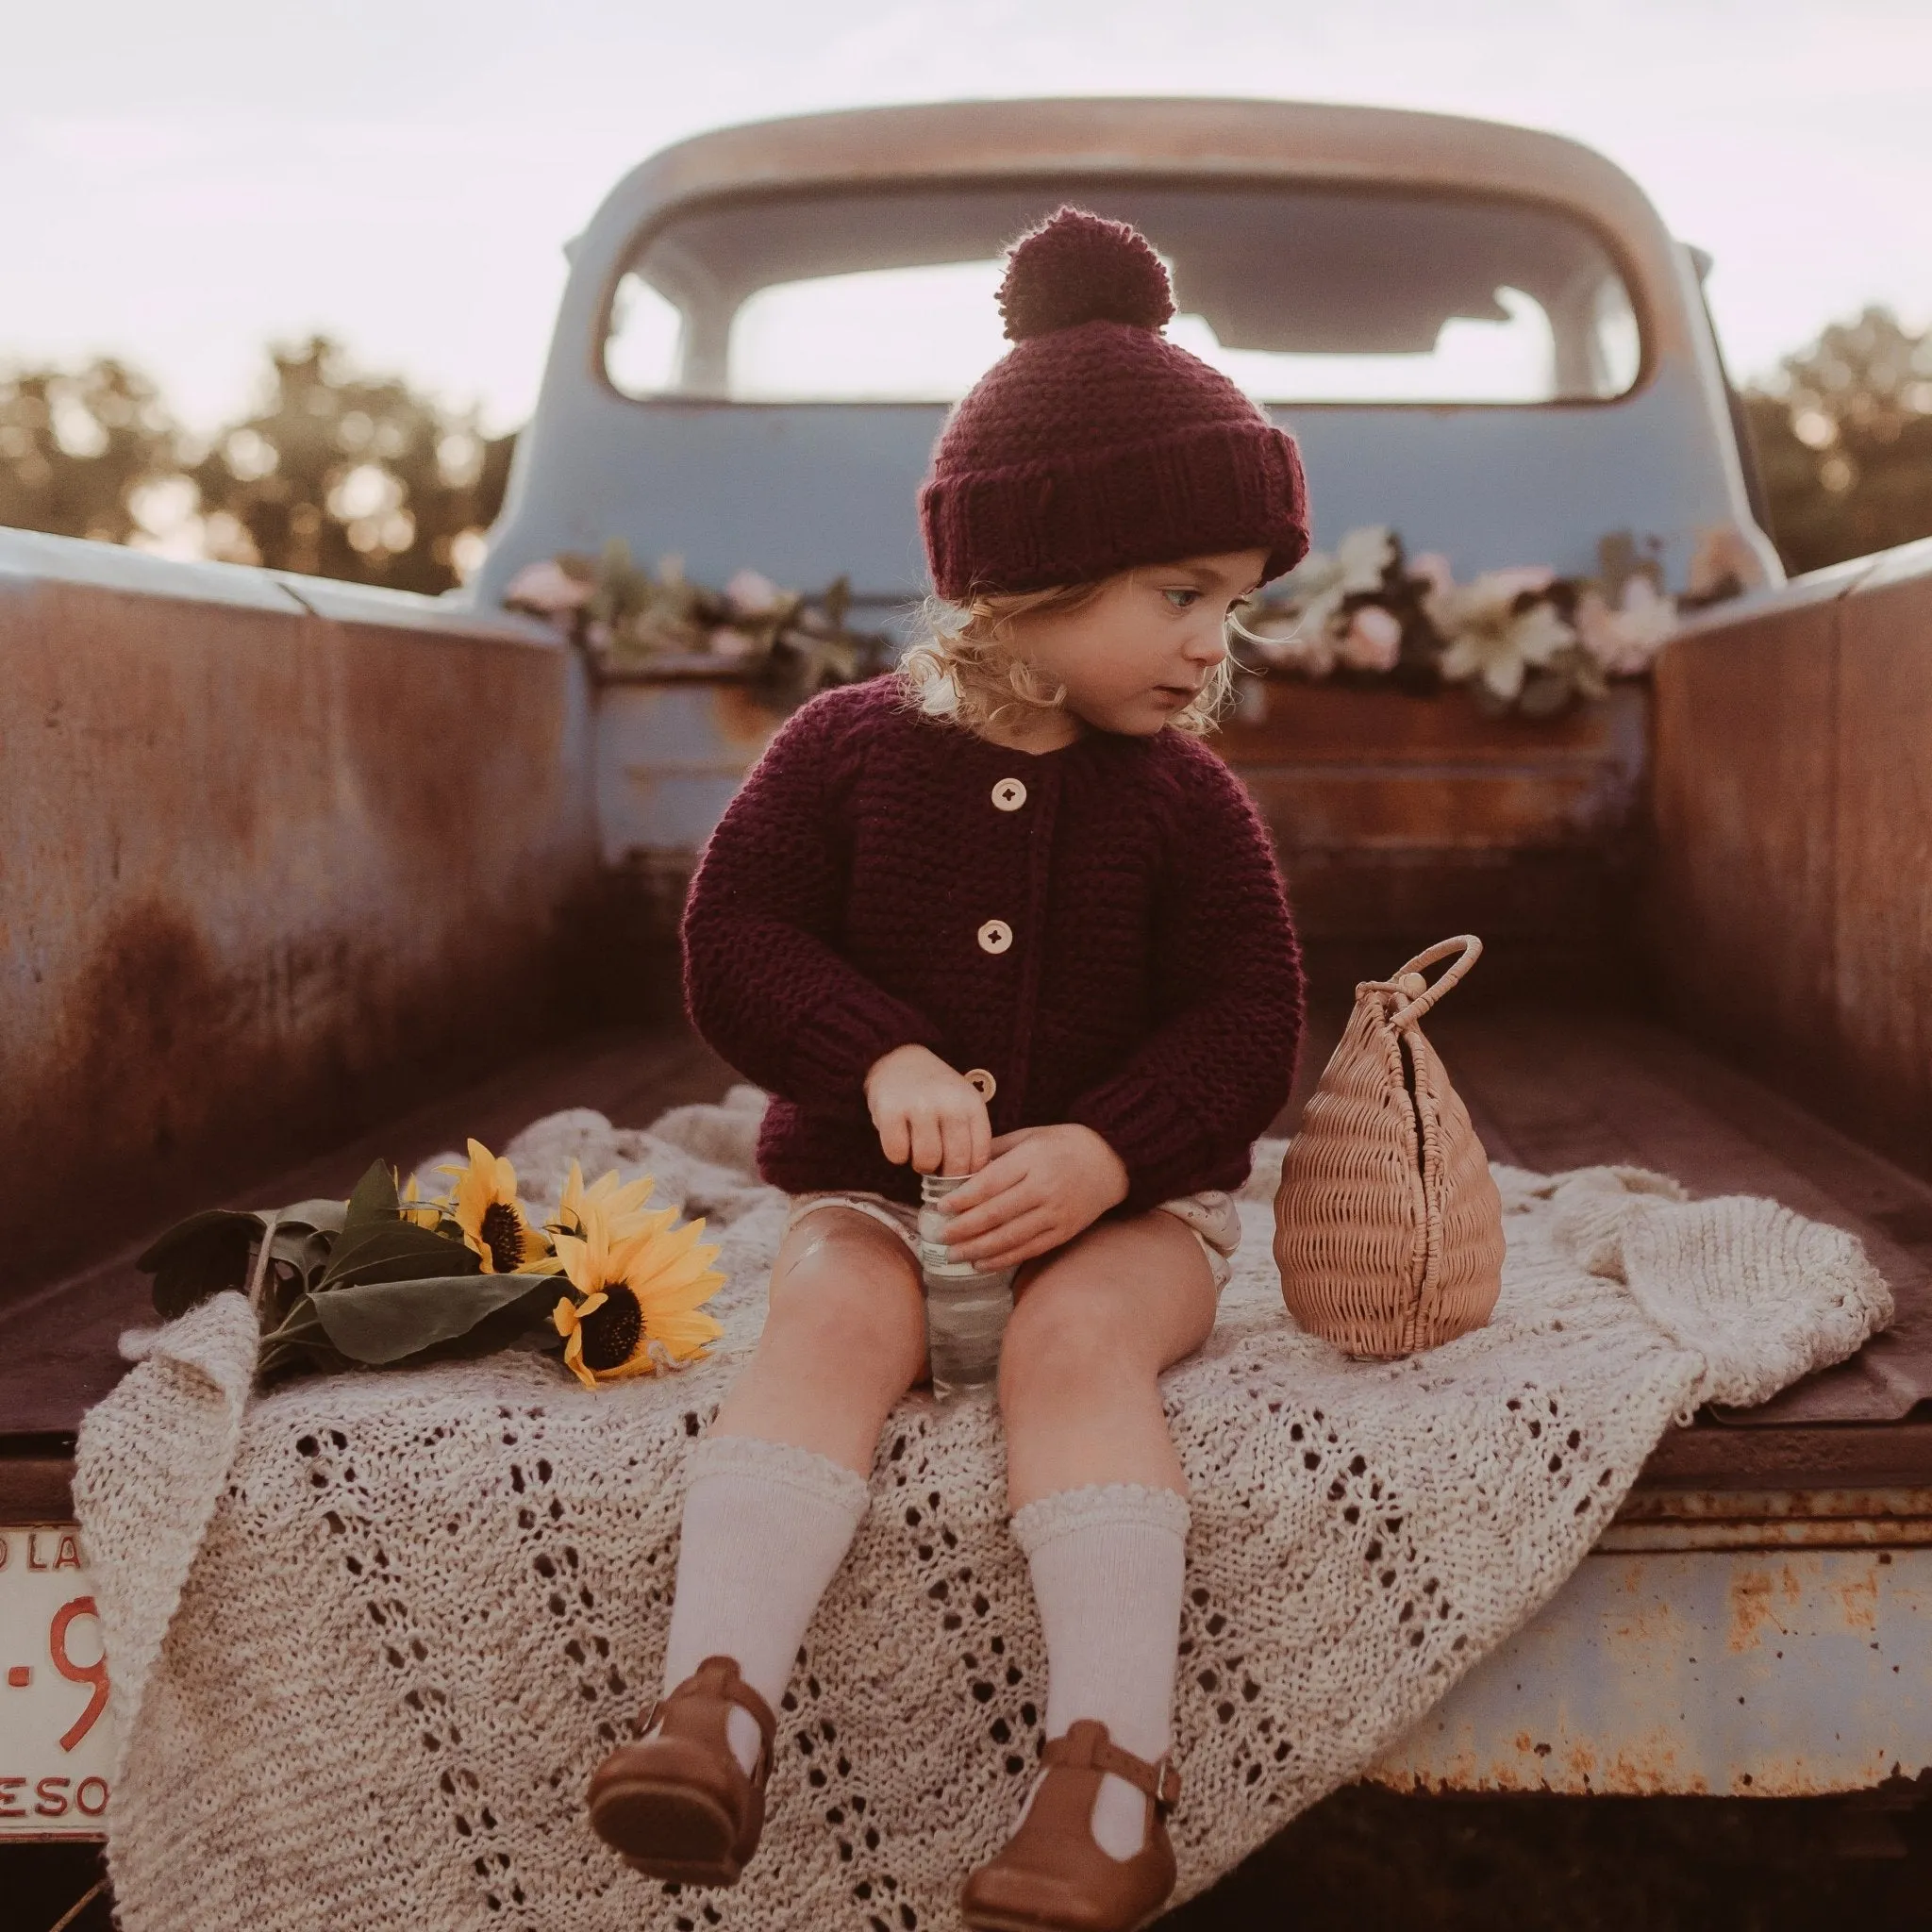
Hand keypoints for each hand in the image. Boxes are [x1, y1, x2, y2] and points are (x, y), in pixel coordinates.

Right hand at [865, 1044, 991, 1175]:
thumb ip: (970, 1138)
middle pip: (954, 1164)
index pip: (979, 1157)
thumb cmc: (936, 1093)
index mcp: (971, 1104)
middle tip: (936, 1167)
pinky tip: (899, 1140)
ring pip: (926, 1161)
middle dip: (944, 1175)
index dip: (968, 1174)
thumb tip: (971, 1182)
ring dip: (920, 1165)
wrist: (900, 1060)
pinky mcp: (890, 1111)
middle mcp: (948, 1103)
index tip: (957, 1174)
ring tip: (918, 1152)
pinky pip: (897, 1154)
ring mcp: (919, 1106)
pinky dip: (897, 1155)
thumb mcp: (963, 1106)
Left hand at [936, 1124, 1128, 1269]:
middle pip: (996, 1213)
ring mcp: (1056, 1213)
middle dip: (964, 1228)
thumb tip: (959, 1167)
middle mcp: (1044, 1188)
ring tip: (954, 1254)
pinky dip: (1002, 1259)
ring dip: (978, 1249)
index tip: (941, 1207)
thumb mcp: (1030, 1136)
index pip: (990, 1183)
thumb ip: (995, 1150)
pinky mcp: (1064, 1231)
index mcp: (1033, 1159)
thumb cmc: (1064, 1144)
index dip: (963, 1198)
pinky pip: (1028, 1249)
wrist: (1112, 1161)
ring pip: (1010, 1237)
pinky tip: (981, 1263)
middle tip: (941, 1236)